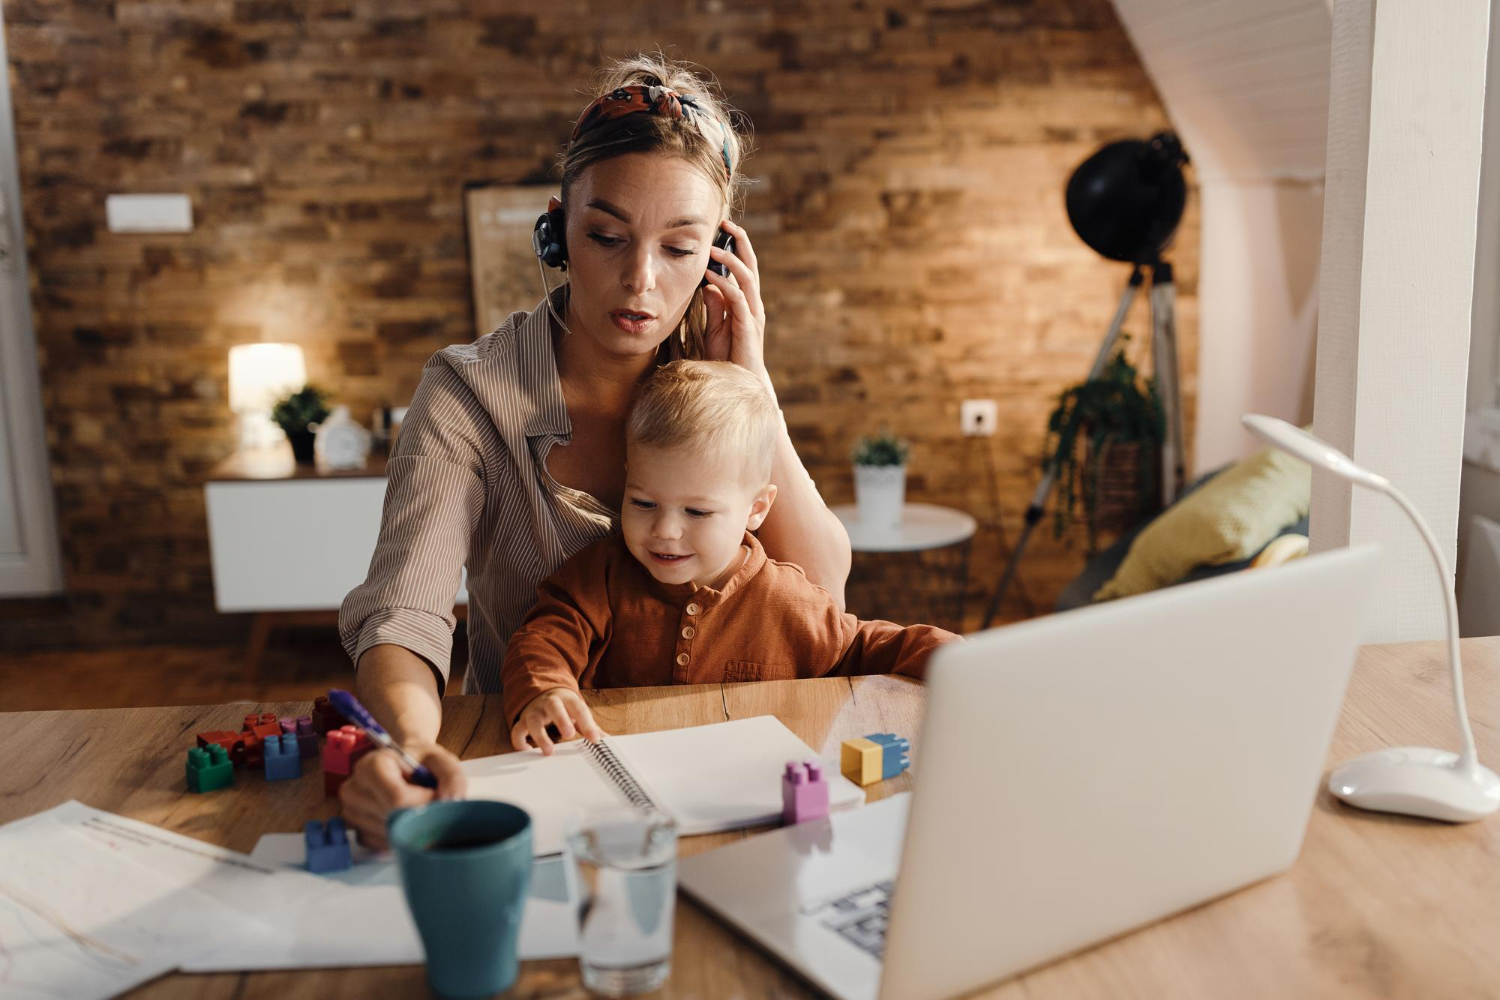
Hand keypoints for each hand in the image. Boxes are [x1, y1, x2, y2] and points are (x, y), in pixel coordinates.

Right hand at [339, 742, 465, 851]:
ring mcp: (352, 812)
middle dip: (420, 815)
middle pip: (393, 818)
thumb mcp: (441, 759)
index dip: (424, 802)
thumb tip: (449, 803)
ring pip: (389, 834)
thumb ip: (451, 776)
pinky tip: (404, 818)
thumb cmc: (419, 761)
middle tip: (430, 801)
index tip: (436, 794)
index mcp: (371, 765)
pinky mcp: (357, 831)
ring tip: (414, 805)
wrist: (401, 764)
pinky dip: (399, 835)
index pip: (397, 799)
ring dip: (410, 826)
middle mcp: (354, 789)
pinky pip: (382, 844)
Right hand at [510, 687, 605, 754]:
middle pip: (554, 707)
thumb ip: (591, 726)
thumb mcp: (578, 712)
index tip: (595, 740)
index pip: (578, 708)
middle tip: (569, 735)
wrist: (543, 693)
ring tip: (549, 751)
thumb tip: (608, 742)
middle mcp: (549, 703)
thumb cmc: (565, 708)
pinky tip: (528, 752)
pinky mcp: (522, 721)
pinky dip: (520, 742)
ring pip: (533, 720)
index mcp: (567, 699)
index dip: (587, 724)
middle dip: (561, 720)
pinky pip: (517, 731)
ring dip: (540, 736)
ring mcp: (534, 711)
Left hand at [701, 220, 769, 385]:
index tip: (723, 228)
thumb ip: (714, 307)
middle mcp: (753, 305)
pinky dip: (725, 286)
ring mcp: (752, 316)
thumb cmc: (726, 359)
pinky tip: (710, 278)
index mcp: (746, 303)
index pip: (744, 268)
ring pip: (746, 280)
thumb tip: (708, 286)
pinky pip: (738, 300)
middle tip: (726, 223)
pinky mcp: (748, 328)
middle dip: (739, 243)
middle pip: (750, 267)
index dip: (736, 247)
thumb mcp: (715, 329)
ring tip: (712, 248)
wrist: (737, 385)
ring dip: (729, 261)